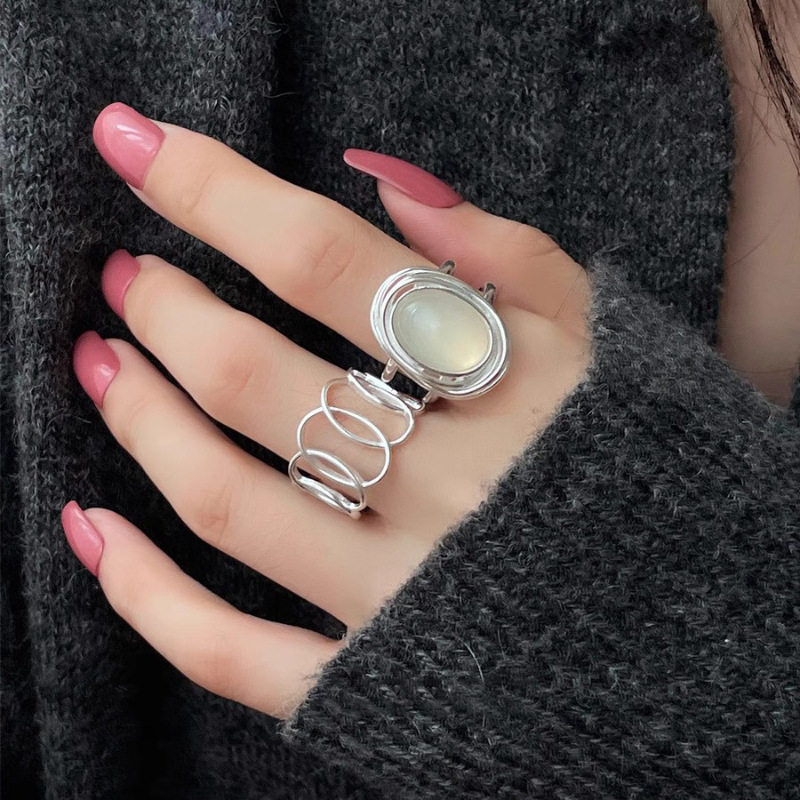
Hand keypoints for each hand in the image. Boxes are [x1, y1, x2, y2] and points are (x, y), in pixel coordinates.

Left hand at [61, 102, 591, 719]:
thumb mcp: (605, 340)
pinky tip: (88, 528)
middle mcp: (454, 491)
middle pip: (256, 379)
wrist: (692, 633)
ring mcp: (407, 597)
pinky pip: (231, 655)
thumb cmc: (648, 468)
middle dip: (165, 309)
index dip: (215, 190)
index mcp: (514, 389)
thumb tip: (380, 178)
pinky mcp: (377, 682)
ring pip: (229, 503)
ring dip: (140, 421)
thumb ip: (505, 252)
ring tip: (100, 363)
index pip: (326, 262)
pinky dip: (145, 597)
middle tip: (127, 276)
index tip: (137, 144)